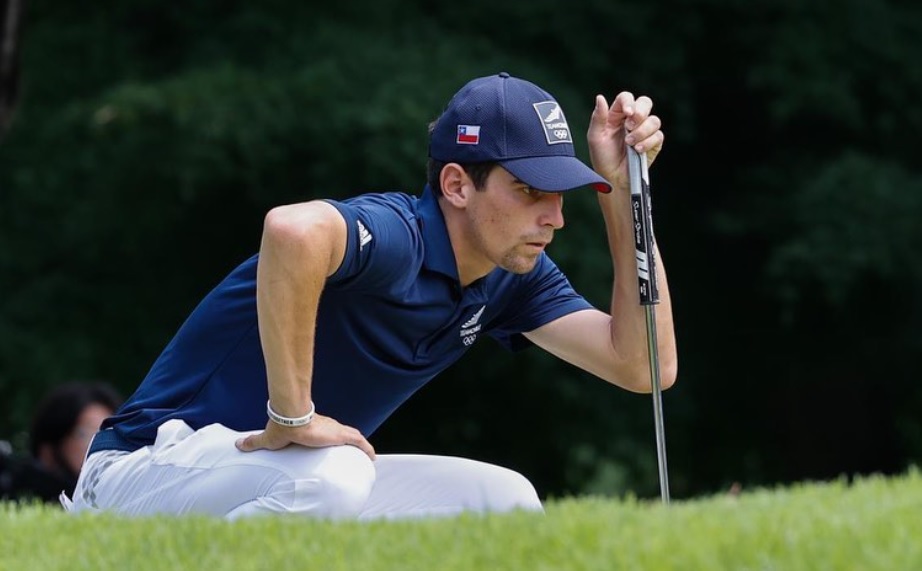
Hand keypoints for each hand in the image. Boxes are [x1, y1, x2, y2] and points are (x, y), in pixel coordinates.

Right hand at [235, 414, 376, 459]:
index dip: (329, 435)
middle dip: (348, 439)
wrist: (291, 420)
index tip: (332, 441)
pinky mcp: (341, 434)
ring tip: (367, 455)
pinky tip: (373, 456)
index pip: (324, 430)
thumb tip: (237, 445)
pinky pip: (359, 442)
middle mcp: (327, 426)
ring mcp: (335, 429)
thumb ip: (255, 441)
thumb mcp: (268, 438)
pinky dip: (367, 448)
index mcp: (312, 427)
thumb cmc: (281, 427)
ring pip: (352, 435)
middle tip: (354, 450)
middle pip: (341, 431)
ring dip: (360, 444)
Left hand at [587, 92, 664, 191]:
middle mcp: (632, 120)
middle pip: (645, 102)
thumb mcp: (595, 137)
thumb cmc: (603, 158)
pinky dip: (648, 142)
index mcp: (617, 115)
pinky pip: (658, 136)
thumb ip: (598, 117)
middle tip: (630, 126)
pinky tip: (637, 150)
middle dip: (640, 112)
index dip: (628, 102)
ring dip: (641, 132)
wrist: (613, 178)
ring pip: (654, 120)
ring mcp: (644, 131)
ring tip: (630, 144)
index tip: (627, 113)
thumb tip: (600, 97)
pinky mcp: (654, 143)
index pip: (626, 98)